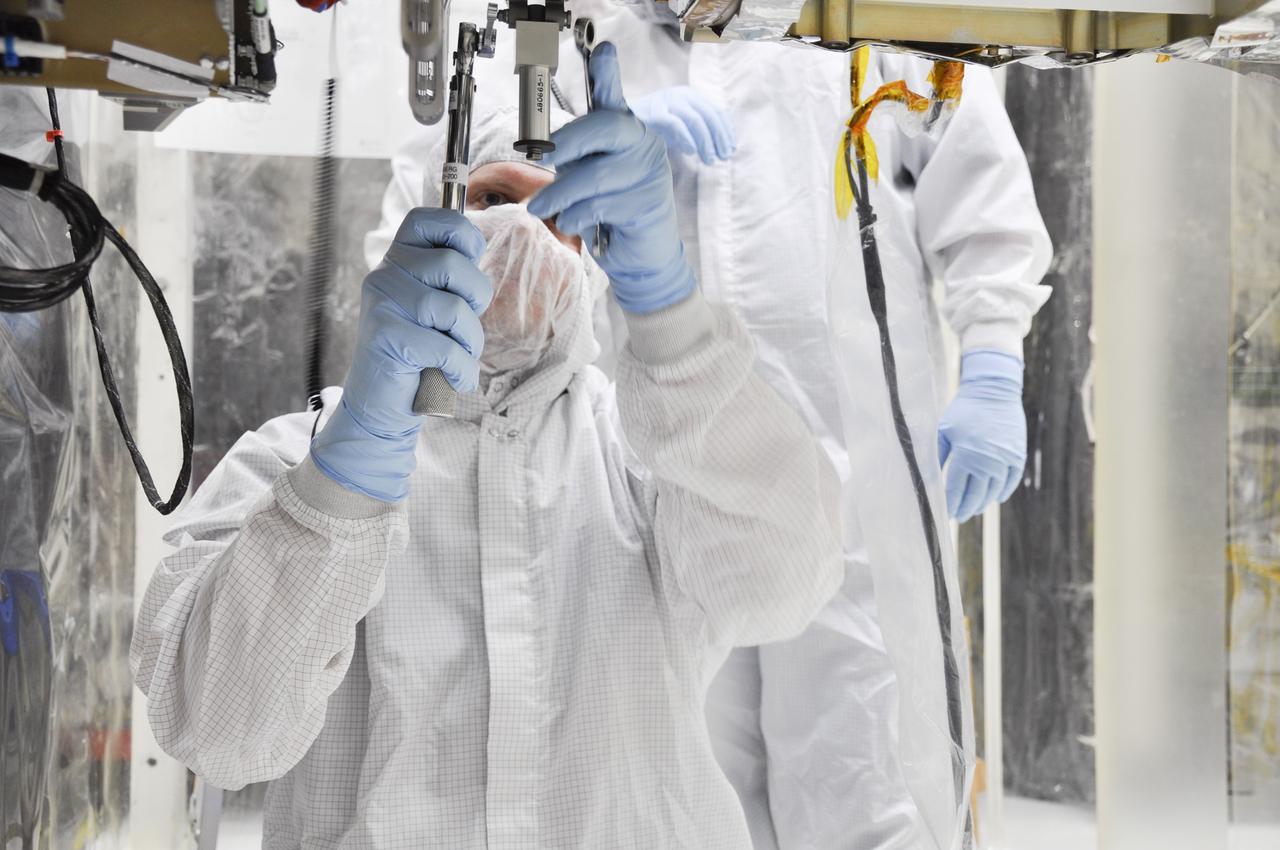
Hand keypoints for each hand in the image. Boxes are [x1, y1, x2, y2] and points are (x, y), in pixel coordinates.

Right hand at [310, 208, 491, 501]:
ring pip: (453, 308)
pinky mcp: (386, 338)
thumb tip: (478, 238)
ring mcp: (382, 304)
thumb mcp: (434, 306)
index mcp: (399, 257)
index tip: (470, 265)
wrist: (381, 406)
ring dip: (470, 342)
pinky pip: (445, 348)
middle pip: (454, 265)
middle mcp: (385, 273)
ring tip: (458, 360)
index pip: (432, 218)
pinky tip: (453, 380)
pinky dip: (459, 370)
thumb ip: (450, 275)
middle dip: (476, 300)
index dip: (464, 235)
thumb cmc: (419, 354)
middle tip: (464, 330)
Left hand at [526, 42, 695, 314]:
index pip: (614, 96)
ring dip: (559, 196)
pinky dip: (577, 217)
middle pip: (602, 129)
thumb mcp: (587, 177)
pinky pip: (599, 205)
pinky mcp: (648, 204)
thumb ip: (574, 158)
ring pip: (593, 176)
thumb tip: (546, 151)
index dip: (607, 73)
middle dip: (566, 146)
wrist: (642, 257)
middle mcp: (643, 144)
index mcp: (625, 131)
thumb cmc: (610, 212)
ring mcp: (650, 173)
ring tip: (543, 208)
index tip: (603, 49)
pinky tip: (579, 223)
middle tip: (541, 162)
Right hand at [631, 86, 735, 164]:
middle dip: (719, 138)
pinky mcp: (653, 112)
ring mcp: (666, 101)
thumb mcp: (681, 129)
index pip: (717, 112)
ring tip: (710, 160)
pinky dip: (686, 138)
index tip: (731, 149)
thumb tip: (726, 150)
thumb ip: (701, 134)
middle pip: (710, 115)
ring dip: (706, 142)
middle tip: (723, 158)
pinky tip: (691, 153)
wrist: (618, 124)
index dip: (727, 131)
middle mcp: (680, 95)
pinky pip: (675, 123)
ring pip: (696, 119)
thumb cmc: (654, 130)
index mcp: (691, 97)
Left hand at [937, 350, 1026, 521]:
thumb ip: (935, 457)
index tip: (944, 514)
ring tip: (973, 509)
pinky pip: (1011, 481)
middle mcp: (987, 462)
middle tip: (958, 517)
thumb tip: (926, 480)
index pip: (956, 491)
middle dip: (965, 509)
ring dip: (982, 503)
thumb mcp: (943, 431)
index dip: (949, 505)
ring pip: (993, 492)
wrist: (994, 390)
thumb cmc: (964, 410)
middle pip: (975, 496)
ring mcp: (1005, 460)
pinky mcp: (1018, 456)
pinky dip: (1003, 492)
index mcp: (966, 456)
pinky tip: (995, 499)